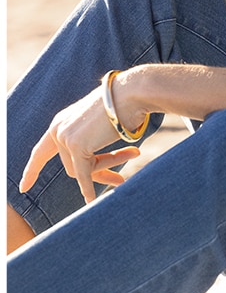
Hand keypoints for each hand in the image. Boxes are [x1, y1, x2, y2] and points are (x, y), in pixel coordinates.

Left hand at [19, 84, 142, 204]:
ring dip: (106, 169)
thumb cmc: (122, 105)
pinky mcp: (77, 146)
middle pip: (72, 165)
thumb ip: (89, 142)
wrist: (131, 92)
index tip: (23, 188)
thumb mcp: (99, 125)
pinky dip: (89, 187)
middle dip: (99, 171)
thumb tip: (91, 170)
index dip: (32, 170)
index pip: (42, 151)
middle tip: (120, 179)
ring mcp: (65, 138)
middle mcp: (58, 129)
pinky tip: (92, 200)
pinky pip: (85, 173)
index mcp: (61, 122)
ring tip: (134, 155)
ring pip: (81, 169)